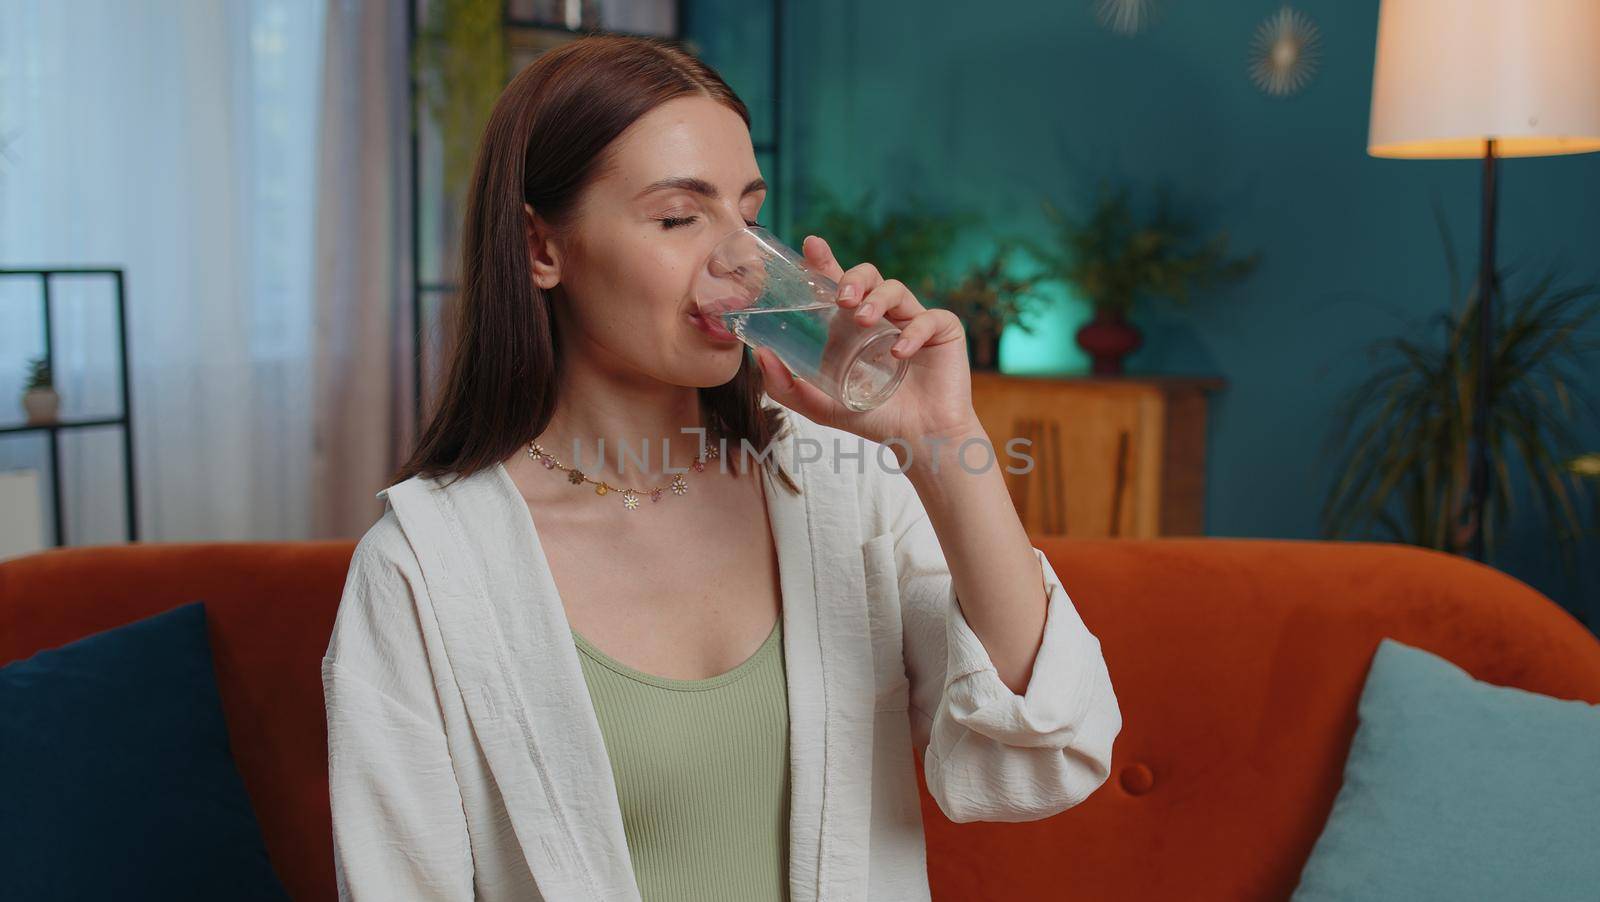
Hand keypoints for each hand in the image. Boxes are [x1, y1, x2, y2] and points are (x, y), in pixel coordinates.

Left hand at [753, 234, 981, 458]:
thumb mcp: (820, 406)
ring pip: (896, 288)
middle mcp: (883, 316)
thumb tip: (758, 355)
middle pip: (868, 276)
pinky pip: (929, 317)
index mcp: (854, 325)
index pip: (838, 284)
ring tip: (863, 320)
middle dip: (852, 278)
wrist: (920, 439)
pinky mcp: (943, 331)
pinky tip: (898, 350)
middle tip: (840, 300)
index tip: (810, 245)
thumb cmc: (874, 420)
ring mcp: (913, 320)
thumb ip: (786, 387)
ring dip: (877, 299)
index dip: (825, 261)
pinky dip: (913, 330)